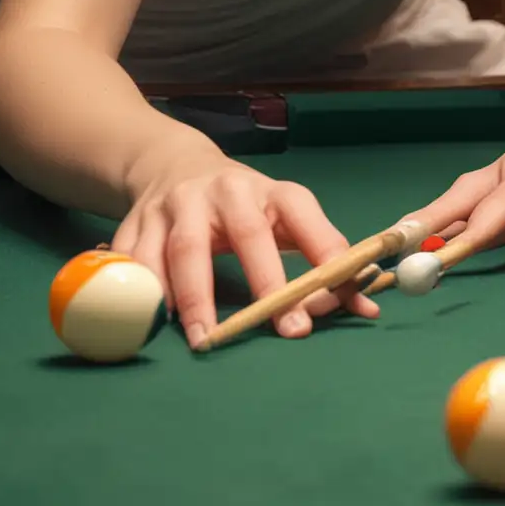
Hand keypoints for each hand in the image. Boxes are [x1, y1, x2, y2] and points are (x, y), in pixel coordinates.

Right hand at [111, 136, 379, 348]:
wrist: (174, 164)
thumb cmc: (244, 206)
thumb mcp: (287, 219)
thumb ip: (326, 260)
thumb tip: (369, 308)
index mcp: (270, 190)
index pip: (301, 217)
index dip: (319, 256)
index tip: (324, 307)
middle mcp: (224, 190)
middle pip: (244, 233)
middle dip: (264, 282)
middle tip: (278, 330)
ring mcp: (176, 204)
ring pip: (182, 248)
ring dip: (193, 297)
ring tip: (204, 341)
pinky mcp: (138, 221)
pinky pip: (135, 259)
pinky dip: (142, 292)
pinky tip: (151, 323)